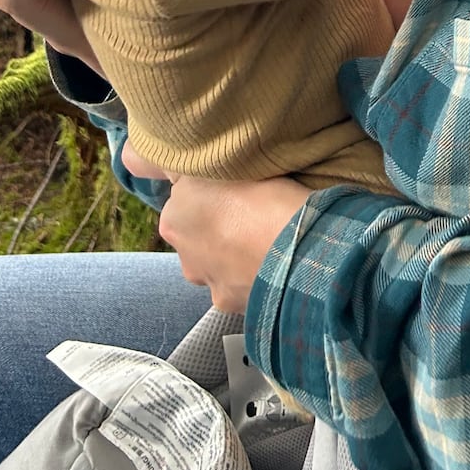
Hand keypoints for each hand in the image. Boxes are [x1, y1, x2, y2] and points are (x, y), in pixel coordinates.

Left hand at [156, 172, 307, 313]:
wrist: (295, 250)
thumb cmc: (264, 197)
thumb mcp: (227, 164)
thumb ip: (204, 171)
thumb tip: (198, 168)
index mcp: (174, 218)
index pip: (187, 200)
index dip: (213, 192)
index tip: (238, 189)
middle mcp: (184, 256)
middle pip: (200, 236)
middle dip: (221, 228)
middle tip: (255, 214)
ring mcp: (209, 284)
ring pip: (219, 264)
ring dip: (235, 254)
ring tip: (268, 240)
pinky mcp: (233, 305)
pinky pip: (239, 285)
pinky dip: (252, 276)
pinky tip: (273, 262)